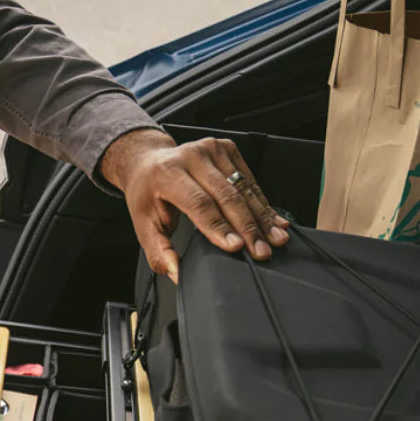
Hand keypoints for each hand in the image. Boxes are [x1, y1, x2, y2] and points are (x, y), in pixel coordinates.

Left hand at [99, 129, 290, 281]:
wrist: (150, 162)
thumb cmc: (148, 194)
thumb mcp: (144, 224)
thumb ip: (158, 251)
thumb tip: (175, 272)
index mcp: (167, 173)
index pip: (199, 203)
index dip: (219, 226)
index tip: (236, 246)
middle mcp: (191, 156)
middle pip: (227, 196)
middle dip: (248, 227)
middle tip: (261, 251)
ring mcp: (211, 149)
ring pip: (243, 188)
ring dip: (262, 217)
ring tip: (275, 239)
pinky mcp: (227, 148)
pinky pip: (249, 180)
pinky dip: (262, 203)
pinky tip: (273, 221)